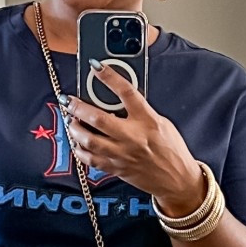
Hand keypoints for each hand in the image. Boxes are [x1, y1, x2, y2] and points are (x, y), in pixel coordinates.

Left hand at [63, 71, 205, 212]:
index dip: (110, 77)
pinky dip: (79, 149)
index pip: (127, 93)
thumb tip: (117, 99)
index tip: (96, 67)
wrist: (177, 180)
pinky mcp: (117, 168)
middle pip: (99, 119)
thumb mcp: (161, 123)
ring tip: (70, 120)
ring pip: (89, 140)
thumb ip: (140, 111)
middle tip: (68, 100)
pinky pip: (91, 159)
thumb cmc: (171, 150)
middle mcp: (133, 137)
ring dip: (74, 128)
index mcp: (148, 120)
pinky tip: (76, 141)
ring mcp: (123, 154)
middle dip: (78, 107)